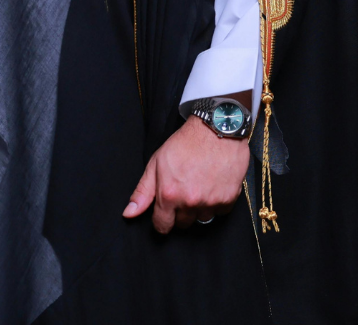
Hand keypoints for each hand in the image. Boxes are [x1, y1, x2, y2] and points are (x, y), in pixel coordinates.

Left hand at [123, 116, 249, 232]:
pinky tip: (211, 184)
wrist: (215, 130)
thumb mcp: (156, 163)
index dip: (161, 221)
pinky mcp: (228, 201)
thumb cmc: (184, 144)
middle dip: (179, 212)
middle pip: (182, 224)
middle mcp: (190, 202)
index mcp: (169, 194)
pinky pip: (218, 212)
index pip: (162, 226)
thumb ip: (143, 192)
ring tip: (197, 185)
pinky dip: (214, 202)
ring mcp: (211, 203)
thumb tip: (129, 214)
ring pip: (201, 219)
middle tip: (182, 189)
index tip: (163, 214)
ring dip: (198, 208)